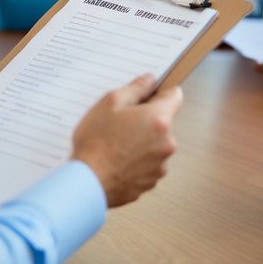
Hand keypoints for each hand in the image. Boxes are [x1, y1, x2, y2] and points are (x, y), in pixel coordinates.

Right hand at [71, 74, 183, 206]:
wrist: (87, 182)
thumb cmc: (96, 143)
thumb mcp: (110, 103)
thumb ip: (135, 88)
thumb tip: (149, 80)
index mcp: (159, 120)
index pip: (175, 95)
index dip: (160, 93)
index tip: (148, 95)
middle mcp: (166, 143)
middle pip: (163, 123)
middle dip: (146, 120)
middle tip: (121, 122)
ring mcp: (159, 166)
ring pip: (155, 145)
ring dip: (142, 142)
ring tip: (116, 144)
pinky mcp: (150, 182)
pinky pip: (147, 165)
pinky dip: (136, 162)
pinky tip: (117, 160)